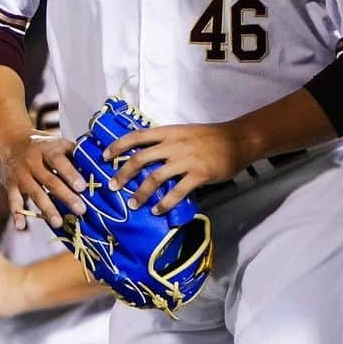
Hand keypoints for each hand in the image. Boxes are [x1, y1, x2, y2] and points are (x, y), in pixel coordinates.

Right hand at [0, 131, 84, 231]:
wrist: (10, 142)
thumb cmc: (42, 145)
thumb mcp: (57, 143)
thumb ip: (74, 153)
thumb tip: (96, 166)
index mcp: (47, 149)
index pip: (58, 161)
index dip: (70, 174)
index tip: (82, 187)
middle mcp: (33, 162)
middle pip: (50, 181)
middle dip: (66, 196)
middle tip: (80, 209)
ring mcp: (21, 175)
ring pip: (36, 194)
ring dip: (47, 209)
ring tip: (59, 223)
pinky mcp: (11, 186)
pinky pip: (14, 202)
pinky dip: (17, 215)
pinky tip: (22, 227)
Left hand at [104, 123, 248, 214]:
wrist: (237, 140)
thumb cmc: (210, 137)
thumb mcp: (184, 133)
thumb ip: (167, 142)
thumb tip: (147, 155)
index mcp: (169, 133)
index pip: (137, 136)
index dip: (119, 146)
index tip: (105, 157)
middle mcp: (173, 145)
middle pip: (140, 159)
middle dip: (123, 174)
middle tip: (113, 187)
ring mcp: (186, 160)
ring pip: (155, 178)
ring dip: (141, 193)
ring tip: (133, 205)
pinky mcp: (198, 174)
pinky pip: (177, 192)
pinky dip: (164, 203)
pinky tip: (157, 211)